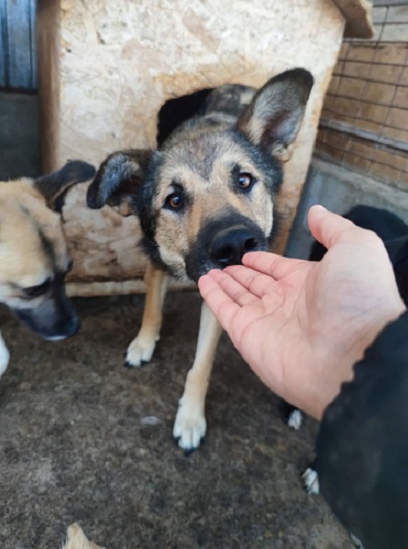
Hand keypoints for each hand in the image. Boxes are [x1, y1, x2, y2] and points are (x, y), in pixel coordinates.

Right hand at [198, 205, 405, 418]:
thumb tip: (315, 212)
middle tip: (223, 265)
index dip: (263, 262)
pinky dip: (212, 298)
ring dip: (223, 284)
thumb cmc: (360, 298)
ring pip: (238, 297)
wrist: (354, 352)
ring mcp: (266, 321)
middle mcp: (287, 303)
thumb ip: (332, 228)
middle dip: (240, 275)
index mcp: (310, 282)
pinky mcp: (247, 335)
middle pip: (256, 285)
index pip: (279, 269)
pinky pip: (225, 312)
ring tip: (208, 272)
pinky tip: (203, 284)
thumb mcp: (356, 247)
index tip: (249, 256)